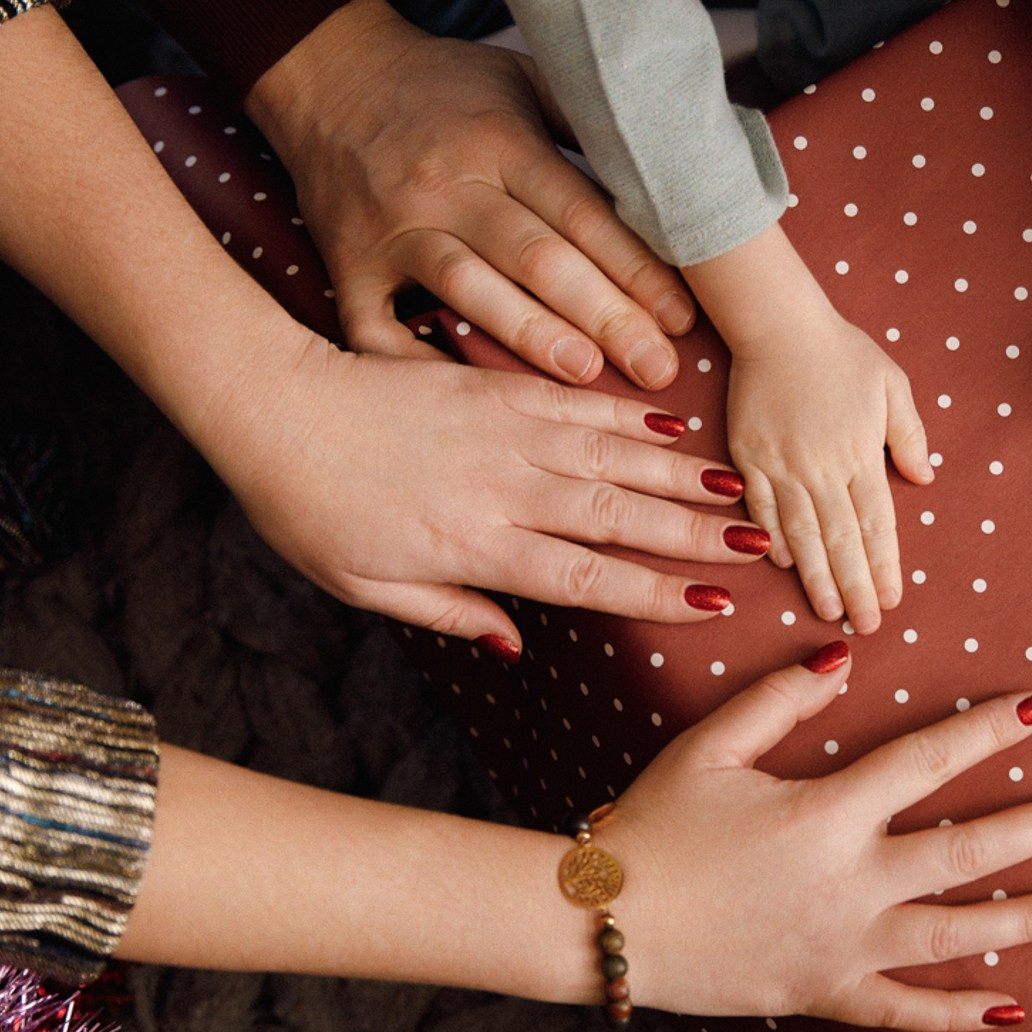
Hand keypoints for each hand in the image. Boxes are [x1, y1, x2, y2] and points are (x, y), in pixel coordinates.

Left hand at [211, 337, 766, 647]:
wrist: (270, 408)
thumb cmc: (308, 510)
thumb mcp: (366, 588)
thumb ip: (451, 613)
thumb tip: (517, 645)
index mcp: (474, 547)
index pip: (586, 579)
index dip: (656, 595)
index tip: (714, 607)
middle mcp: (501, 488)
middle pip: (617, 514)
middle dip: (694, 534)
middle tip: (760, 546)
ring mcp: (501, 430)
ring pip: (611, 454)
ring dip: (680, 474)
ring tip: (739, 490)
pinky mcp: (490, 386)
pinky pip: (575, 400)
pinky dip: (629, 412)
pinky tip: (674, 420)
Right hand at [246, 0, 696, 387]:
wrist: (326, 73)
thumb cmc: (444, 85)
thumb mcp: (521, 77)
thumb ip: (587, 123)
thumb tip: (673, 169)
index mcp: (500, 139)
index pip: (581, 212)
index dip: (636, 268)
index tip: (683, 319)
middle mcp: (448, 184)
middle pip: (536, 257)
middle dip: (605, 317)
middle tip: (658, 370)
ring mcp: (394, 227)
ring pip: (470, 289)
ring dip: (530, 337)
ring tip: (587, 379)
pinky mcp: (349, 263)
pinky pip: (378, 325)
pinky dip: (416, 364)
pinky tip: (470, 397)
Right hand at [600, 649, 1031, 1027]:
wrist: (608, 923)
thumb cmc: (653, 826)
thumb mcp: (708, 747)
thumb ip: (778, 699)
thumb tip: (841, 658)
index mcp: (827, 812)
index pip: (927, 760)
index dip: (988, 730)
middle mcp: (851, 880)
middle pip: (967, 850)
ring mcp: (844, 943)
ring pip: (955, 933)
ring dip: (1026, 920)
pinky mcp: (825, 990)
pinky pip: (905, 1008)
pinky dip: (959, 1013)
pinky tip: (1011, 1012)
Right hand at [689, 223, 932, 631]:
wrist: (778, 324)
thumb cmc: (841, 352)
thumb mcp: (892, 385)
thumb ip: (908, 436)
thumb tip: (925, 479)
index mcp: (860, 453)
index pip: (877, 523)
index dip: (884, 566)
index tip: (892, 601)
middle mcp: (821, 466)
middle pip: (842, 539)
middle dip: (855, 587)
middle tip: (866, 626)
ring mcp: (781, 464)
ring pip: (802, 534)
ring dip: (817, 577)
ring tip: (828, 612)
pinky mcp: (748, 457)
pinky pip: (761, 508)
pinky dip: (773, 540)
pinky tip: (784, 568)